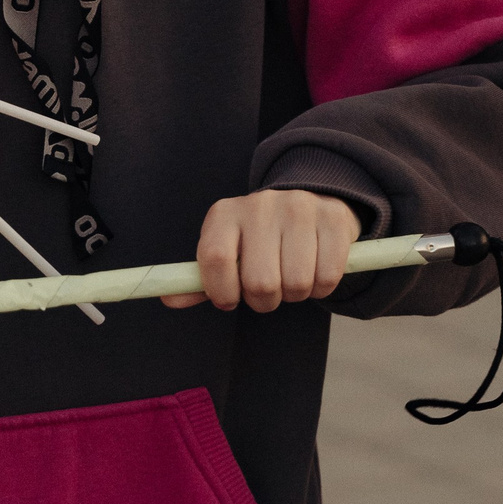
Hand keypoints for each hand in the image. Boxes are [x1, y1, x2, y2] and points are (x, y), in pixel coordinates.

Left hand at [162, 189, 361, 312]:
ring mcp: (300, 208)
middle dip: (265, 300)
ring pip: (296, 284)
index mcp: (226, 213)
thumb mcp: (227, 252)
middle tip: (268, 290)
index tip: (230, 299)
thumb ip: (200, 280)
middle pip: (260, 282)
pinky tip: (316, 271)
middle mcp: (261, 205)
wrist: (309, 202)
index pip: (215, 258)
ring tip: (292, 278)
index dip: (222, 291)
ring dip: (295, 295)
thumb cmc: (258, 240)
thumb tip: (169, 299)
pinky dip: (322, 288)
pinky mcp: (333, 218)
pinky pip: (327, 277)